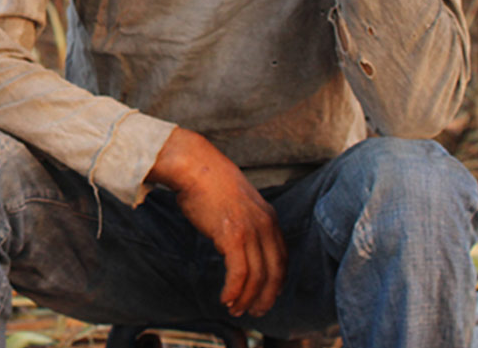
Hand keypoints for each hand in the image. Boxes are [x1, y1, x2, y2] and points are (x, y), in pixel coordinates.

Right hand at [147, 128, 286, 317]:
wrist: (195, 165)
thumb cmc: (208, 181)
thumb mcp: (238, 201)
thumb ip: (244, 222)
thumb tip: (234, 241)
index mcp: (269, 218)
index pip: (282, 258)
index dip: (277, 281)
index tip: (267, 295)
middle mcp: (265, 226)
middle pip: (275, 272)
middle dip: (266, 297)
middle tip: (255, 311)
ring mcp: (250, 231)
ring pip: (257, 277)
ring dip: (247, 298)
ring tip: (235, 309)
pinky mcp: (233, 236)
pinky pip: (239, 273)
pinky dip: (234, 290)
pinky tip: (226, 298)